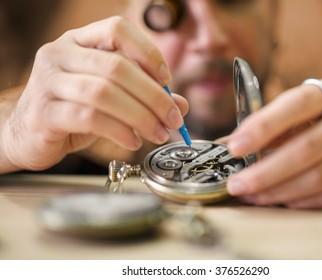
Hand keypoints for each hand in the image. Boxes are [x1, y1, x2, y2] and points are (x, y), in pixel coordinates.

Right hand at [1, 16, 187, 171]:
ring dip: (140, 116)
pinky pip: (88, 118)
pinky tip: (132, 141)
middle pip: (117, 67)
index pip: (117, 29)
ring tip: (157, 133)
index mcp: (79, 42)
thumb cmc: (73, 110)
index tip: (168, 80)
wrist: (28, 133)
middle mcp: (61, 54)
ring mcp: (48, 82)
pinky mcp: (44, 112)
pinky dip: (118, 131)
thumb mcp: (110, 97)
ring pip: (104, 93)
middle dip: (153, 96)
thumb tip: (180, 105)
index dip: (148, 52)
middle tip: (173, 119)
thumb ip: (143, 96)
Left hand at [227, 77, 321, 207]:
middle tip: (236, 184)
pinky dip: (301, 200)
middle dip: (265, 172)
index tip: (234, 147)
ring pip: (319, 177)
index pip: (296, 105)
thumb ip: (275, 122)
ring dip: (279, 191)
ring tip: (251, 195)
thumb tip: (231, 144)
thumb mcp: (310, 106)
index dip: (263, 126)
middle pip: (306, 149)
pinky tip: (278, 200)